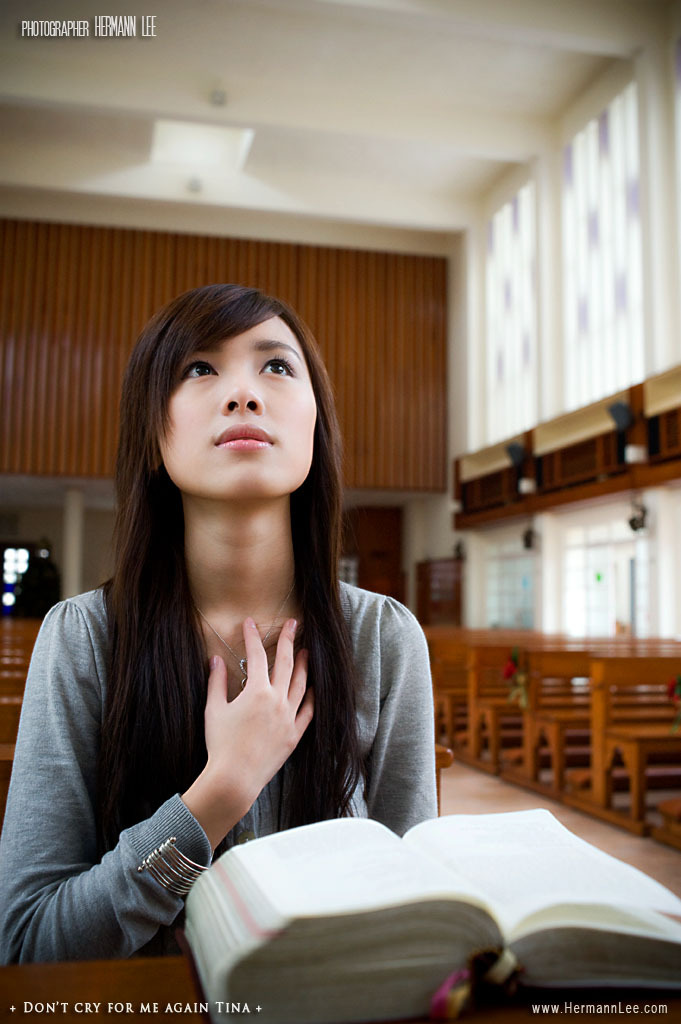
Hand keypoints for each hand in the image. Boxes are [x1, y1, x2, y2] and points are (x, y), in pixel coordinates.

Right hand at [181, 618, 313, 848]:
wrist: (234, 779)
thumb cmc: (220, 745)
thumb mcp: (214, 710)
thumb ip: (217, 682)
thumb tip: (215, 660)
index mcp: (256, 691)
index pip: (256, 656)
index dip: (252, 636)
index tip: (250, 622)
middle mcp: (277, 700)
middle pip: (286, 663)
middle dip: (288, 640)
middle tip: (292, 623)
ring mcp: (289, 717)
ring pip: (301, 684)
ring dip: (304, 665)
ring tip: (306, 651)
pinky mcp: (294, 735)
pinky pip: (308, 711)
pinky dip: (313, 697)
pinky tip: (315, 688)